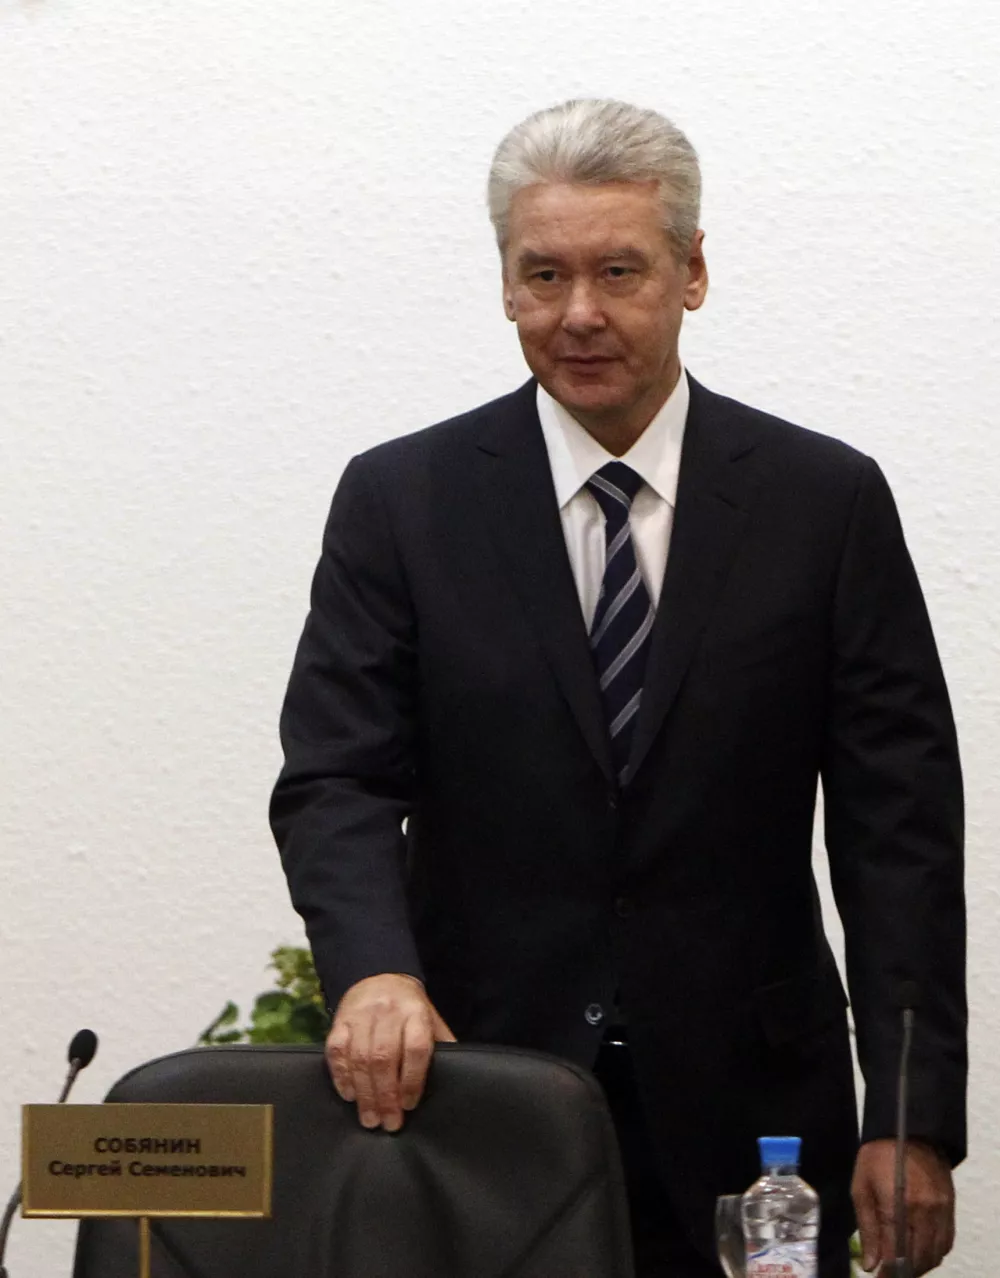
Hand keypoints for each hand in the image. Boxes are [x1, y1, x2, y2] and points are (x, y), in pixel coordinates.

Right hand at [325, 973, 455, 1132]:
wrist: (380, 976)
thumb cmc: (410, 1008)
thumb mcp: (431, 1019)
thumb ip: (441, 1045)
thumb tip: (460, 1076)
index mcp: (415, 1012)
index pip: (415, 1047)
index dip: (412, 1079)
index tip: (409, 1105)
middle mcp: (388, 1011)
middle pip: (384, 1057)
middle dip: (386, 1095)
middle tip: (388, 1123)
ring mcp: (361, 1015)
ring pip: (360, 1057)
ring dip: (365, 1093)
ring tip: (370, 1119)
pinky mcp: (340, 1020)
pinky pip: (336, 1050)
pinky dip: (341, 1075)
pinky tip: (349, 1095)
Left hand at [852, 1139, 954, 1273]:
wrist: (909, 1128)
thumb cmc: (877, 1155)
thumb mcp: (861, 1186)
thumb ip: (867, 1227)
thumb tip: (870, 1263)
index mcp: (897, 1205)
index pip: (895, 1253)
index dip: (887, 1271)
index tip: (878, 1276)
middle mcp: (923, 1211)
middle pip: (918, 1258)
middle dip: (904, 1272)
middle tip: (890, 1273)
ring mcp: (940, 1209)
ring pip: (935, 1254)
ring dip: (920, 1265)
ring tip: (903, 1265)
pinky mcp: (950, 1206)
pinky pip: (946, 1241)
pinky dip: (934, 1253)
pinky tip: (920, 1251)